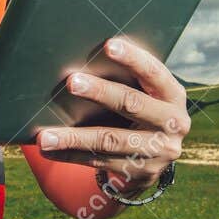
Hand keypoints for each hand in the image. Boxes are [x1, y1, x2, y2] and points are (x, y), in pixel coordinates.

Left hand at [34, 36, 189, 194]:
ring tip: (44, 135)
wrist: (158, 154)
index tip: (108, 45)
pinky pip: (99, 161)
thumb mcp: (147, 93)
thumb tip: (82, 56)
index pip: (154, 72)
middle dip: (100, 92)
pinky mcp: (141, 172)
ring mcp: (159, 151)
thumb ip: (129, 78)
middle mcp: (172, 124)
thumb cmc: (142, 108)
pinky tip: (48, 150)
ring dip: (73, 137)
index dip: (133, 58)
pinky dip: (71, 155)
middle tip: (71, 82)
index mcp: (173, 95)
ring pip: (110, 141)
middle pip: (132, 104)